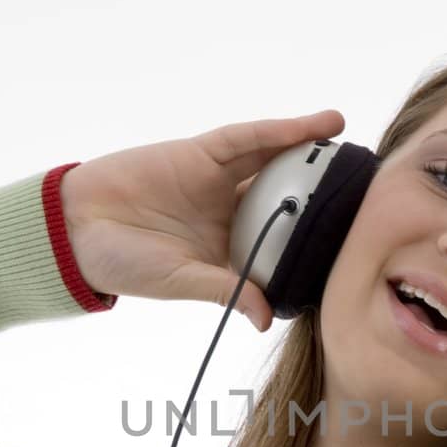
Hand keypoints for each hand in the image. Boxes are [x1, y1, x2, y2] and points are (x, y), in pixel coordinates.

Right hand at [60, 109, 345, 330]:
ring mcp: (219, 183)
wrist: (74, 228)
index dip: (317, 245)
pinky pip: (249, 139)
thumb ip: (227, 291)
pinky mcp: (203, 152)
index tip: (358, 247)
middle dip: (326, 196)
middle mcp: (231, 216)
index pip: (284, 246)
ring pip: (277, 164)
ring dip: (314, 154)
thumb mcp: (181, 281)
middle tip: (372, 191)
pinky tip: (318, 126)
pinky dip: (282, 131)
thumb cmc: (124, 264)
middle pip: (290, 201)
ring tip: (355, 147)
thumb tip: (269, 320)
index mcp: (230, 254)